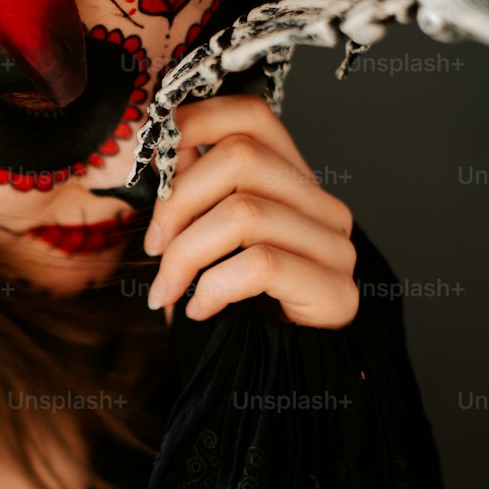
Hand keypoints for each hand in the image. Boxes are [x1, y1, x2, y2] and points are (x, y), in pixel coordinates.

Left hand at [141, 94, 359, 329]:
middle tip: (153, 248)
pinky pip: (260, 266)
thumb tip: (163, 151)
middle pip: (240, 158)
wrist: (286, 371)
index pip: (253, 117)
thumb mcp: (211, 240)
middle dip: (178, 202)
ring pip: (245, 213)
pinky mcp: (335, 291)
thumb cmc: (241, 305)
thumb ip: (198, 194)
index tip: (154, 163)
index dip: (197, 123)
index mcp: (292, 181)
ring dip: (186, 255)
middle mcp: (322, 204)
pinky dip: (214, 287)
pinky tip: (200, 310)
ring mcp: (334, 246)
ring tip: (167, 289)